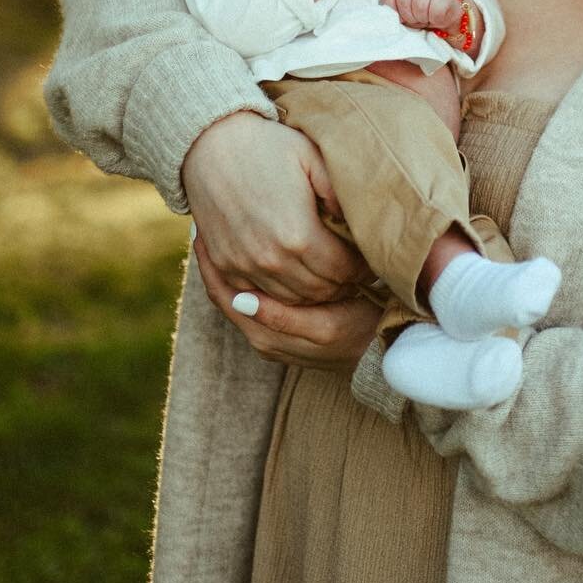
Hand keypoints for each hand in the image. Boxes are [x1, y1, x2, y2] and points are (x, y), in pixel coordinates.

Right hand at [181, 110, 366, 303]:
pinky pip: (261, 296)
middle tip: (355, 272)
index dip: (362, 269)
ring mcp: (245, 265)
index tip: (371, 263)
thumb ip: (340, 193)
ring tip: (329, 275)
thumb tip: (362, 222)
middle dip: (343, 283)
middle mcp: (271, 258)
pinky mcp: (226, 265)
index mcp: (299, 234)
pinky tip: (295, 275)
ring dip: (315, 292)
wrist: (209, 145)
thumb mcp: (313, 158)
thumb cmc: (268, 146)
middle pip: (321, 291)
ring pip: (293, 300)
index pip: (343, 270)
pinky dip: (283, 293)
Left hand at [194, 234, 377, 370]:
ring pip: (233, 296)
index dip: (210, 263)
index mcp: (265, 335)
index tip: (202, 230)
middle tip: (202, 225)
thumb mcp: (323, 327)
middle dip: (211, 261)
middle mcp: (260, 337)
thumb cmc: (357, 334)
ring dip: (223, 267)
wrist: (380, 356)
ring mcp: (268, 335)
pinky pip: (248, 301)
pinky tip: (242, 255)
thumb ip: (281, 317)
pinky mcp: (279, 331)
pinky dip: (239, 277)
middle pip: (223, 294)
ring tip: (215, 234)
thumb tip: (240, 300)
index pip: (223, 296)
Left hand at [381, 0, 463, 32]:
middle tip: (416, 18)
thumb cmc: (419, 14)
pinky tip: (435, 16)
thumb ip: (391, 13)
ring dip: (423, 18)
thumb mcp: (401, 13)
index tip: (401, 18)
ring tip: (426, 17)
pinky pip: (435, 11)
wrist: (445, 14)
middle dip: (409, 17)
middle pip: (403, 2)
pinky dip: (435, 18)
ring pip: (419, 6)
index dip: (394, 13)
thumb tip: (385, 20)